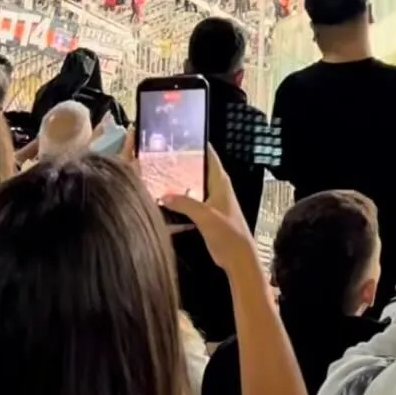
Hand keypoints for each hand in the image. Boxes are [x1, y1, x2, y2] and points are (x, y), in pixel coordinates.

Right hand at [163, 145, 256, 273]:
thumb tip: (162, 195)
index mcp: (220, 181)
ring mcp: (211, 201)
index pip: (208, 155)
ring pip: (192, 186)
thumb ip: (183, 203)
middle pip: (197, 169)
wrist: (238, 257)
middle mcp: (216, 187)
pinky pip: (190, 201)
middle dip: (181, 163)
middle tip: (159, 157)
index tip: (177, 136)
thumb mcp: (204, 215)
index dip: (196, 144)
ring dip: (178, 183)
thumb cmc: (227, 232)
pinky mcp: (206, 214)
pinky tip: (163, 200)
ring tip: (156, 175)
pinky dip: (179, 199)